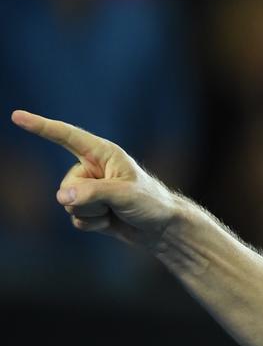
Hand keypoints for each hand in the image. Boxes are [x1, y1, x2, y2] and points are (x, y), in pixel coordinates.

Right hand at [10, 109, 187, 248]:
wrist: (162, 229)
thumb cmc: (151, 203)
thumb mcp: (124, 194)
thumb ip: (92, 193)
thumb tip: (62, 197)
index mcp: (103, 154)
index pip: (66, 137)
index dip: (41, 126)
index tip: (17, 116)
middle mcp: (92, 169)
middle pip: (67, 184)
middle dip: (88, 199)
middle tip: (116, 203)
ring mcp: (88, 190)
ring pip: (69, 204)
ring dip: (92, 213)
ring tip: (116, 211)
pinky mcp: (88, 208)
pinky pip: (76, 219)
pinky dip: (93, 224)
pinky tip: (111, 222)